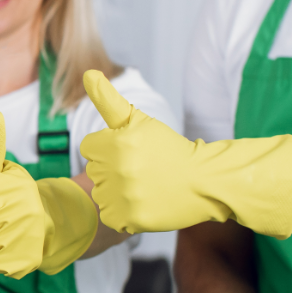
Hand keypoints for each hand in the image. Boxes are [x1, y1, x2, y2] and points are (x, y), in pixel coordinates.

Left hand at [80, 70, 291, 238]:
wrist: (203, 181)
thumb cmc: (168, 148)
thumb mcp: (138, 119)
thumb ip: (107, 99)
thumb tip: (88, 73)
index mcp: (115, 143)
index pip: (88, 148)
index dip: (108, 148)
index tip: (129, 151)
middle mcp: (116, 170)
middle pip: (94, 171)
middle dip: (112, 169)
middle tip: (141, 169)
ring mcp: (124, 196)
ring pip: (100, 194)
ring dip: (116, 192)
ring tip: (143, 186)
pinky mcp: (131, 219)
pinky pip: (110, 216)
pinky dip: (123, 213)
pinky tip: (142, 203)